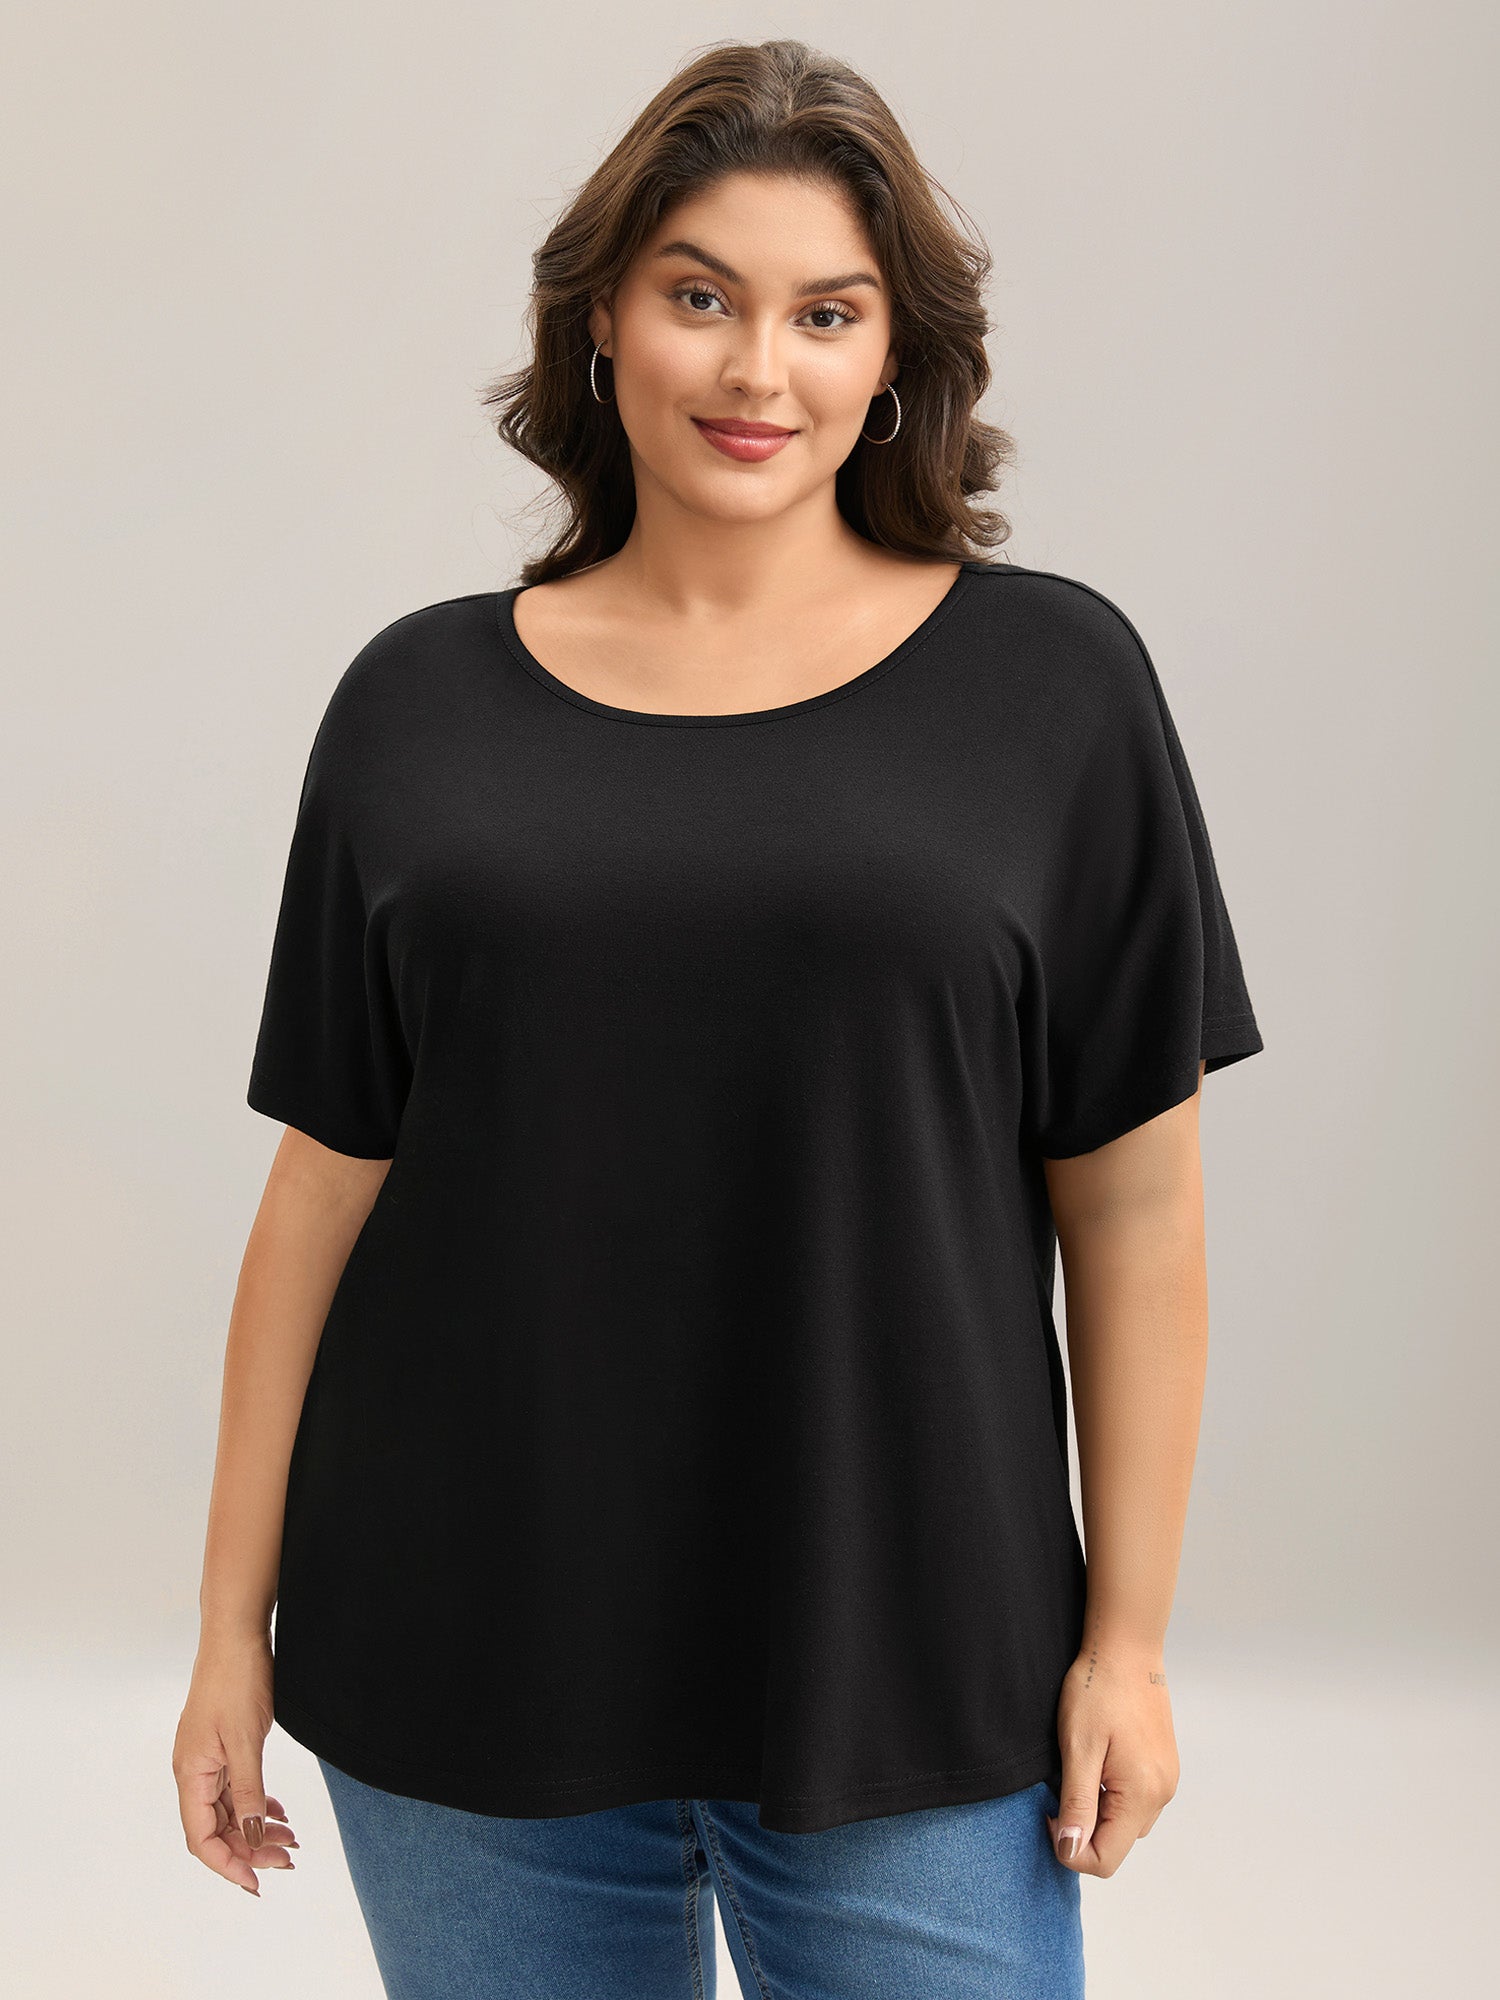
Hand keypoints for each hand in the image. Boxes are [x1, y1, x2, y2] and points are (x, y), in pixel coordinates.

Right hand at [173, 1630, 298, 1895]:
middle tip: (288, 1858)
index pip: (202, 1837)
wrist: (236, 1635)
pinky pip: (236, 1788)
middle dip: (250, 1849)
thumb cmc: (235, 1681)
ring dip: (256, 1828)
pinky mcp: (222, 1746)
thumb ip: (249, 1791)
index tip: (257, 1881)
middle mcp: (194, 1771)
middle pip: (217, 1828)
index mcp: (191, 1773)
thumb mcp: (246, 1740)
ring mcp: (207, 1758)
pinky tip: (278, 1812)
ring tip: (290, 1839)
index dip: (227, 1864)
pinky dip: (256, 1803)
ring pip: (229, 1809)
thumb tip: (251, 1837)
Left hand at [1045, 1636, 1179, 1877]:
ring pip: (1127, 1824)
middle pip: (1117, 1845)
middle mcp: (1162, 1794)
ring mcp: (1166, 1780)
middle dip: (1083, 1830)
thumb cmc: (1098, 1690)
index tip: (1049, 1812)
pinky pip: (1136, 1801)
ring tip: (1080, 1770)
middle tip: (1059, 1788)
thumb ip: (1077, 1803)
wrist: (1126, 1647)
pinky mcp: (1163, 1766)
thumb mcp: (1078, 1747)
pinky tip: (1097, 1763)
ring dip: (1098, 1813)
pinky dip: (1112, 1796)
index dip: (1070, 1848)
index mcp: (1142, 1795)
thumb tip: (1070, 1851)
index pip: (1105, 1860)